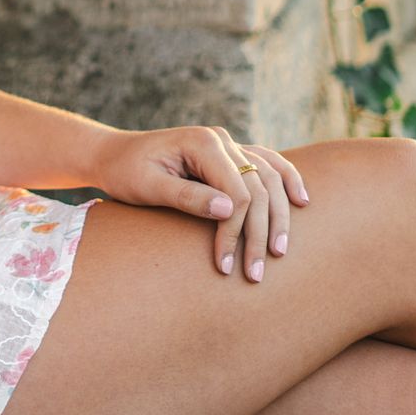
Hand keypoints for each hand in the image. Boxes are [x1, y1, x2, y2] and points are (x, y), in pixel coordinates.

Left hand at [91, 125, 309, 281]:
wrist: (113, 155)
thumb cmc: (125, 171)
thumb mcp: (147, 187)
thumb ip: (186, 196)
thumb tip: (229, 211)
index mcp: (203, 142)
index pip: (237, 192)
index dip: (235, 231)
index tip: (224, 264)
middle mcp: (222, 140)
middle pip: (258, 189)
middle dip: (258, 233)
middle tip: (255, 274)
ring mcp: (229, 145)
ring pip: (270, 179)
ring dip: (278, 216)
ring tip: (279, 253)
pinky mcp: (230, 155)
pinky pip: (269, 164)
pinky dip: (287, 180)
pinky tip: (302, 201)